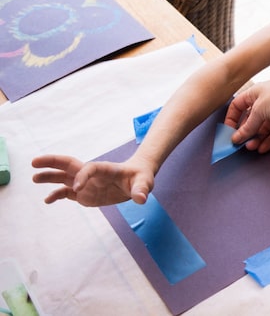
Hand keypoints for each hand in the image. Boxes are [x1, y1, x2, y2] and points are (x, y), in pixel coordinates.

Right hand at [31, 154, 154, 205]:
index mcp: (104, 169)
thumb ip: (141, 190)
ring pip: (63, 178)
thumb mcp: (144, 183)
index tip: (77, 188)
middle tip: (34, 162)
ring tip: (33, 178)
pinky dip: (56, 195)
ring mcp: (85, 183)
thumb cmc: (141, 178)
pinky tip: (47, 200)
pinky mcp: (83, 193)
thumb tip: (141, 199)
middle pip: (68, 165)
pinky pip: (66, 193)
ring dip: (49, 177)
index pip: (89, 168)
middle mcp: (91, 174)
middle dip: (52, 162)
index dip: (82, 176)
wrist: (136, 180)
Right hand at [226, 78, 269, 152]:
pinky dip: (269, 141)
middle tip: (241, 143)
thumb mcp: (259, 110)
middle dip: (246, 132)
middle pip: (251, 119)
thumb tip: (237, 137)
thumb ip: (248, 126)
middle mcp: (265, 102)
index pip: (238, 106)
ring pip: (263, 128)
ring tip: (252, 147)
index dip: (232, 118)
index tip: (229, 131)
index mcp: (255, 93)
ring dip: (257, 138)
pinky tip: (263, 148)